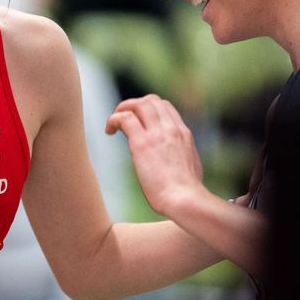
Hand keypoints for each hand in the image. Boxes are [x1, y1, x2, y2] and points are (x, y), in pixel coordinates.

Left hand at [105, 95, 206, 218]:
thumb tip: (174, 162)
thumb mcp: (190, 167)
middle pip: (151, 100)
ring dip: (122, 109)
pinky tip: (109, 131)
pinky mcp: (142, 143)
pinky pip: (124, 118)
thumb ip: (181, 157)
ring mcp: (157, 134)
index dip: (149, 111)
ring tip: (113, 125)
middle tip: (123, 121)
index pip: (165, 107)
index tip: (139, 123)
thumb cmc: (187, 194)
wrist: (184, 199)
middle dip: (134, 106)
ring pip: (138, 104)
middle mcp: (171, 128)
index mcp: (183, 134)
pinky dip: (113, 120)